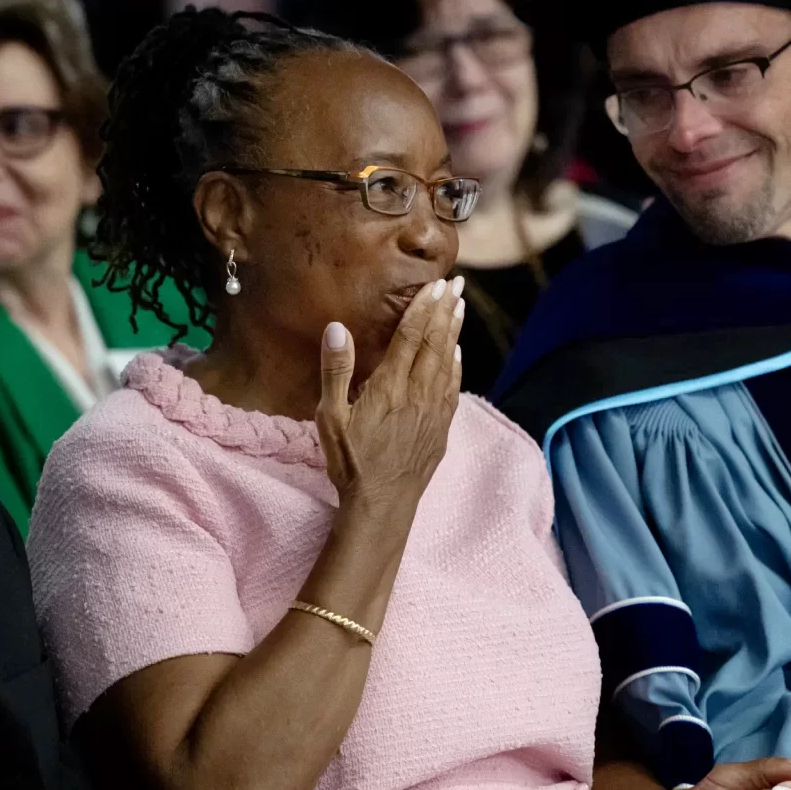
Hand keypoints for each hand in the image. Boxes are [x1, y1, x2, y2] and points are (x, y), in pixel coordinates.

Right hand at [316, 277, 463, 511]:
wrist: (381, 505)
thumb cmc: (351, 463)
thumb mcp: (330, 418)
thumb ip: (335, 371)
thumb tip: (336, 328)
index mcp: (390, 387)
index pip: (411, 337)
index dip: (423, 308)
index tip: (434, 285)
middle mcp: (417, 394)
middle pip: (435, 343)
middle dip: (445, 310)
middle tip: (455, 284)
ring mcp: (433, 412)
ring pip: (447, 362)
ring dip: (454, 332)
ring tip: (460, 306)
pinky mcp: (440, 429)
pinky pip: (453, 389)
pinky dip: (456, 365)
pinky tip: (458, 353)